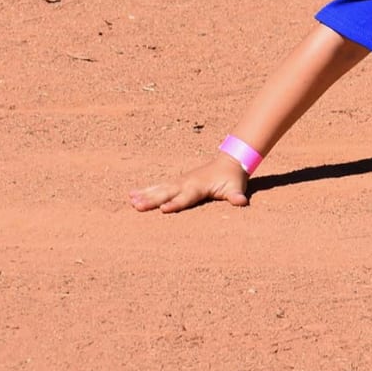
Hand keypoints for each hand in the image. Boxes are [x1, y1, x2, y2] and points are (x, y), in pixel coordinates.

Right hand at [128, 152, 251, 212]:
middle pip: (167, 192)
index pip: (186, 197)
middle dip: (152, 199)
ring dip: (144, 194)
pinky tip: (131, 194)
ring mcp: (180, 181)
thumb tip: (241, 202)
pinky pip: (158, 186)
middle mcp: (186, 182)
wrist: (229, 161)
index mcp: (199, 186)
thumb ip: (236, 196)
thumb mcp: (237, 187)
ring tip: (130, 200)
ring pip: (159, 188)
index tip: (162, 209)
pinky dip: (145, 189)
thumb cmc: (233, 178)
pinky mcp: (176, 181)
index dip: (175, 203)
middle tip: (137, 206)